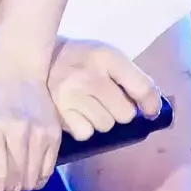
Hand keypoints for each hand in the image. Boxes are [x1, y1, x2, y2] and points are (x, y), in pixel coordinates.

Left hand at [0, 28, 62, 190]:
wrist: (15, 64)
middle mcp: (16, 131)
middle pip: (15, 183)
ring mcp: (38, 132)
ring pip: (32, 180)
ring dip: (21, 185)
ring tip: (11, 179)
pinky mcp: (54, 132)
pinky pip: (47, 171)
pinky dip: (37, 177)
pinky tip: (27, 170)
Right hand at [47, 37, 162, 140]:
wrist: (37, 58)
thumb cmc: (79, 58)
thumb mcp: (105, 56)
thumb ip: (130, 78)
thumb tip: (153, 109)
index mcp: (105, 56)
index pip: (142, 87)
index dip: (151, 103)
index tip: (149, 110)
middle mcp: (89, 75)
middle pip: (125, 114)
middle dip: (119, 110)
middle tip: (105, 99)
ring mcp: (71, 95)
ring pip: (106, 126)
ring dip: (101, 119)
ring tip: (87, 104)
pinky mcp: (57, 113)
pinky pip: (86, 133)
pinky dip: (83, 127)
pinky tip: (74, 112)